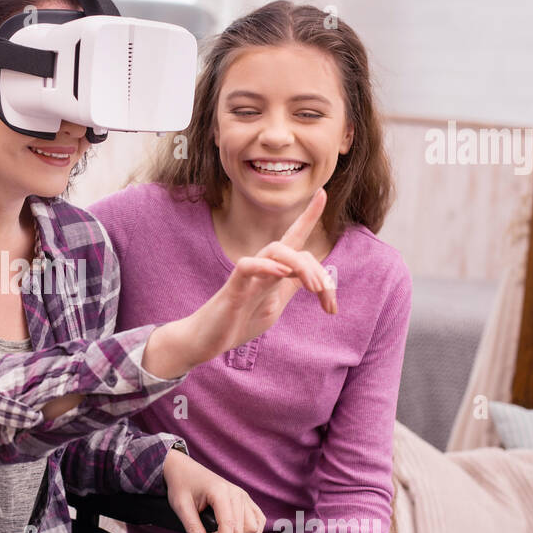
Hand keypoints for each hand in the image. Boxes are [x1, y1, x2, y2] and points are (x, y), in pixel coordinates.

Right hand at [141, 189, 336, 377]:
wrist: (205, 341)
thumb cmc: (237, 321)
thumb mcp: (273, 305)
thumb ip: (290, 288)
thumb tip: (316, 278)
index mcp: (273, 271)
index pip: (293, 239)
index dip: (308, 216)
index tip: (322, 191)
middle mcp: (261, 267)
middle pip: (292, 246)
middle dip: (317, 269)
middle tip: (327, 298)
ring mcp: (247, 276)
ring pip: (274, 250)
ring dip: (300, 266)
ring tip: (313, 288)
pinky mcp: (233, 288)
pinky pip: (248, 266)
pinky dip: (267, 266)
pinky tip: (283, 273)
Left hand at [162, 447, 264, 532]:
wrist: (184, 469)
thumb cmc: (181, 485)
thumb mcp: (180, 506)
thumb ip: (192, 527)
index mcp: (220, 491)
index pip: (228, 525)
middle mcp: (237, 493)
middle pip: (242, 530)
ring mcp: (244, 495)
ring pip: (253, 528)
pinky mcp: (246, 499)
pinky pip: (259, 521)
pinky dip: (250, 531)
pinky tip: (235, 532)